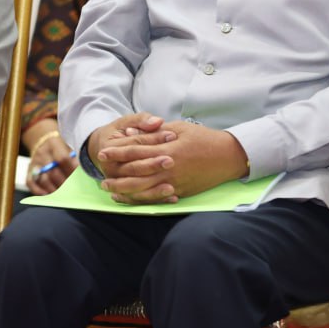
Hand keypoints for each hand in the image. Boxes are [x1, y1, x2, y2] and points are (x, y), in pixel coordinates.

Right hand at [24, 121, 76, 194]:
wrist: (42, 139)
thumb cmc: (60, 145)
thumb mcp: (67, 144)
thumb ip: (74, 155)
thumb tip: (85, 172)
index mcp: (54, 144)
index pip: (62, 158)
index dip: (72, 170)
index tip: (80, 178)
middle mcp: (43, 153)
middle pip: (53, 172)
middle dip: (64, 183)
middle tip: (73, 191)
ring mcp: (35, 163)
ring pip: (43, 179)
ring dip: (54, 189)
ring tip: (63, 195)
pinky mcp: (29, 171)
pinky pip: (31, 183)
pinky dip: (39, 191)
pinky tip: (48, 195)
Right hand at [86, 112, 177, 201]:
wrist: (102, 150)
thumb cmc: (119, 133)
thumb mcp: (126, 122)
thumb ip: (142, 120)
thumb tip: (157, 122)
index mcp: (108, 148)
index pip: (134, 145)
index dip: (153, 139)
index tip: (172, 135)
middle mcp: (110, 168)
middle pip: (134, 167)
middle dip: (153, 165)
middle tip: (171, 161)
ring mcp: (116, 183)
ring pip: (136, 187)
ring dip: (155, 188)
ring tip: (172, 186)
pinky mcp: (125, 193)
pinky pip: (141, 199)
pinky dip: (156, 199)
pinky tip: (173, 197)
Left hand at [97, 121, 247, 204]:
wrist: (227, 156)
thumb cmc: (204, 138)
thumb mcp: (179, 128)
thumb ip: (154, 132)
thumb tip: (131, 133)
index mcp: (168, 149)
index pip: (137, 151)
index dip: (118, 153)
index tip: (103, 153)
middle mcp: (169, 167)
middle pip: (136, 173)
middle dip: (116, 176)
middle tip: (100, 177)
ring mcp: (174, 182)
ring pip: (144, 189)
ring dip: (125, 191)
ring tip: (110, 190)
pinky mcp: (180, 192)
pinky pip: (156, 198)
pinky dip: (141, 199)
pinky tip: (131, 199)